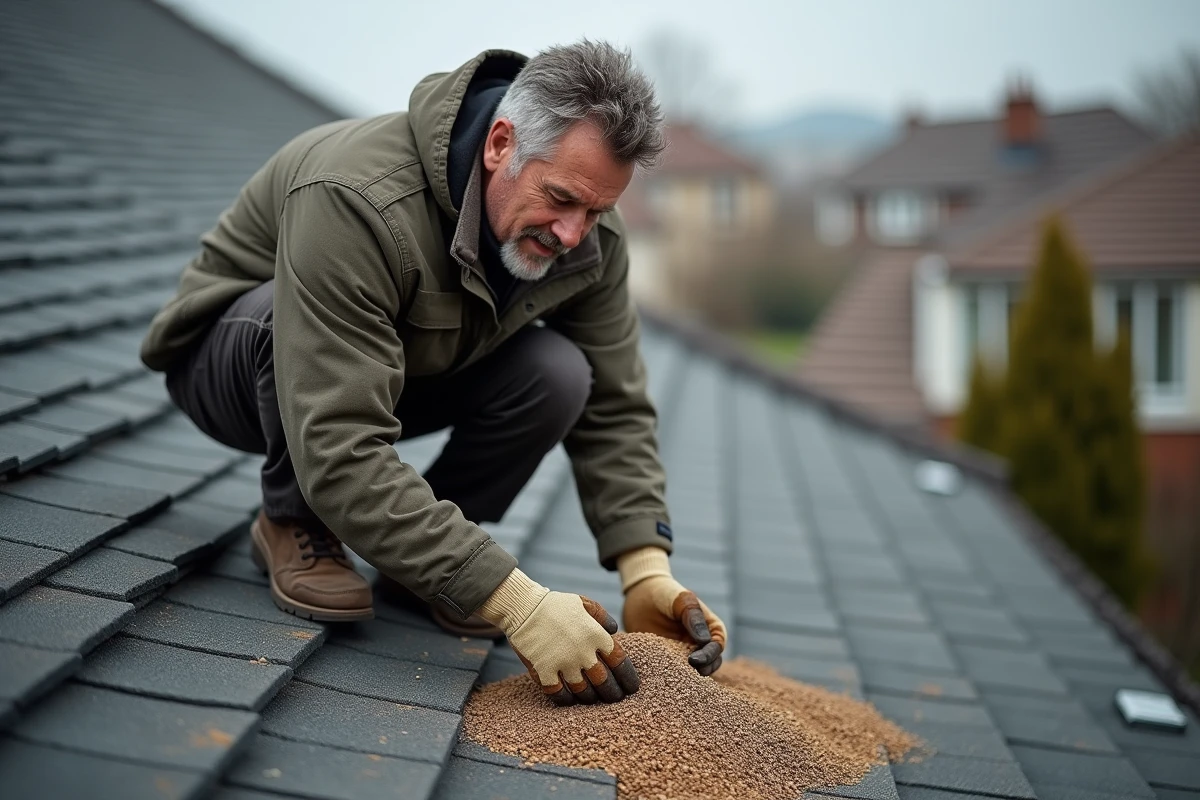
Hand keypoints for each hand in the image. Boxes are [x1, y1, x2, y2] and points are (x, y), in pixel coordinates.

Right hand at [476, 568, 639, 705]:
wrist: (525, 606)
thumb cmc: (556, 605)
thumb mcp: (585, 603)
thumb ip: (602, 617)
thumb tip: (615, 631)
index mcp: (596, 635)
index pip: (620, 662)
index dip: (627, 678)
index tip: (630, 687)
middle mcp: (583, 651)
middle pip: (604, 682)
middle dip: (612, 693)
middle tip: (613, 698)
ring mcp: (564, 662)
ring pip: (583, 691)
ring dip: (590, 698)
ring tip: (592, 699)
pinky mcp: (544, 670)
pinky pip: (558, 693)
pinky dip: (565, 699)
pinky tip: (569, 699)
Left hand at [618, 546, 726, 675]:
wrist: (640, 593)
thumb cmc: (666, 592)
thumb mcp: (681, 599)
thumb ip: (693, 615)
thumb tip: (705, 640)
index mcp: (710, 628)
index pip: (717, 646)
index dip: (709, 655)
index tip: (694, 660)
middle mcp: (701, 643)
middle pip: (709, 663)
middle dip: (702, 669)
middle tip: (687, 673)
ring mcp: (684, 652)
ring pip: (693, 671)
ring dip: (688, 676)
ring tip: (676, 680)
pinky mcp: (668, 659)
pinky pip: (673, 671)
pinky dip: (671, 676)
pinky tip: (661, 679)